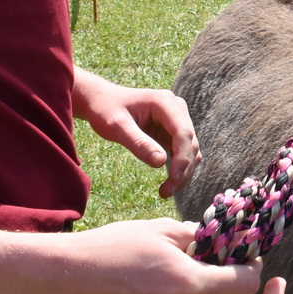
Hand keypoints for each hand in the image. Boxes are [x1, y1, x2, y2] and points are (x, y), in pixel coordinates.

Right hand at [39, 218, 285, 293]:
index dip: (255, 265)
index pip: (244, 283)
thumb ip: (200, 237)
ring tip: (212, 269)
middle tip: (276, 286)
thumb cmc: (113, 247)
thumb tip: (227, 238)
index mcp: (188, 285)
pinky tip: (178, 281)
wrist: (66, 280)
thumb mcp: (162, 230)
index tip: (253, 251)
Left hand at [72, 70, 200, 196]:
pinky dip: (178, 168)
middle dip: (183, 169)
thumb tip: (161, 163)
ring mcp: (177, 119)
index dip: (182, 157)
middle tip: (166, 192)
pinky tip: (168, 183)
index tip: (173, 178)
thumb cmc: (105, 111)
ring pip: (191, 149)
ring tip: (165, 191)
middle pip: (190, 142)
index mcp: (164, 102)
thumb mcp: (116, 127)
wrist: (101, 101)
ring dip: (183, 172)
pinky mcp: (173, 131)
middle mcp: (176, 109)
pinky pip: (183, 152)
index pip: (183, 132)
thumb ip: (138, 143)